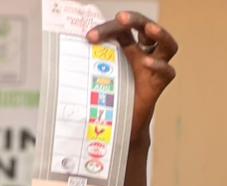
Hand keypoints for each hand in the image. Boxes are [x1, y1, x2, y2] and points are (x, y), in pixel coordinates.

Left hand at [87, 12, 177, 142]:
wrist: (119, 126)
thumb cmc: (107, 98)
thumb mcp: (95, 75)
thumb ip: (86, 61)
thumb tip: (58, 46)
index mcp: (126, 47)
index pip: (121, 29)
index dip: (107, 29)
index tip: (89, 37)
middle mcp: (142, 54)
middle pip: (145, 27)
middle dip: (135, 19)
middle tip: (121, 18)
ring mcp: (153, 69)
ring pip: (168, 44)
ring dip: (160, 33)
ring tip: (150, 29)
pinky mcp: (159, 85)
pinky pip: (167, 72)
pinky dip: (160, 66)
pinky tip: (148, 63)